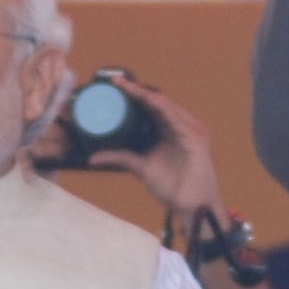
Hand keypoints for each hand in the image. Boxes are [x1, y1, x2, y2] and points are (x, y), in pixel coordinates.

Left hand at [86, 75, 224, 230]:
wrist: (190, 206)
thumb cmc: (172, 186)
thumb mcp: (141, 167)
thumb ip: (121, 158)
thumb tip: (92, 158)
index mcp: (168, 129)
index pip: (150, 106)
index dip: (133, 94)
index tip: (112, 85)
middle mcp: (179, 125)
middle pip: (157, 101)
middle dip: (136, 90)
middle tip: (115, 82)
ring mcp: (189, 130)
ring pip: (165, 105)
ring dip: (146, 95)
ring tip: (127, 87)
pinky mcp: (196, 138)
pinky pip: (177, 119)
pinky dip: (162, 108)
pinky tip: (149, 101)